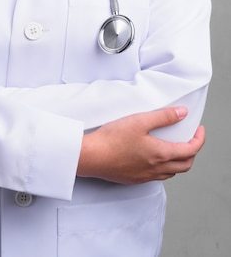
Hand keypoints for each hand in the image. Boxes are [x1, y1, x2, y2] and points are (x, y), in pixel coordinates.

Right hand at [77, 107, 204, 183]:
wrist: (92, 156)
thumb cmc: (112, 138)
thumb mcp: (139, 120)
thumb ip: (163, 116)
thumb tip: (182, 113)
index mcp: (160, 154)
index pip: (190, 150)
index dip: (199, 140)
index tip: (199, 130)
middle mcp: (156, 168)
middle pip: (185, 165)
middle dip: (192, 152)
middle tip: (190, 138)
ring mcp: (145, 176)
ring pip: (172, 172)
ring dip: (179, 161)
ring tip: (173, 146)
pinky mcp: (135, 178)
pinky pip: (158, 176)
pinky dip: (164, 167)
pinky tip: (154, 157)